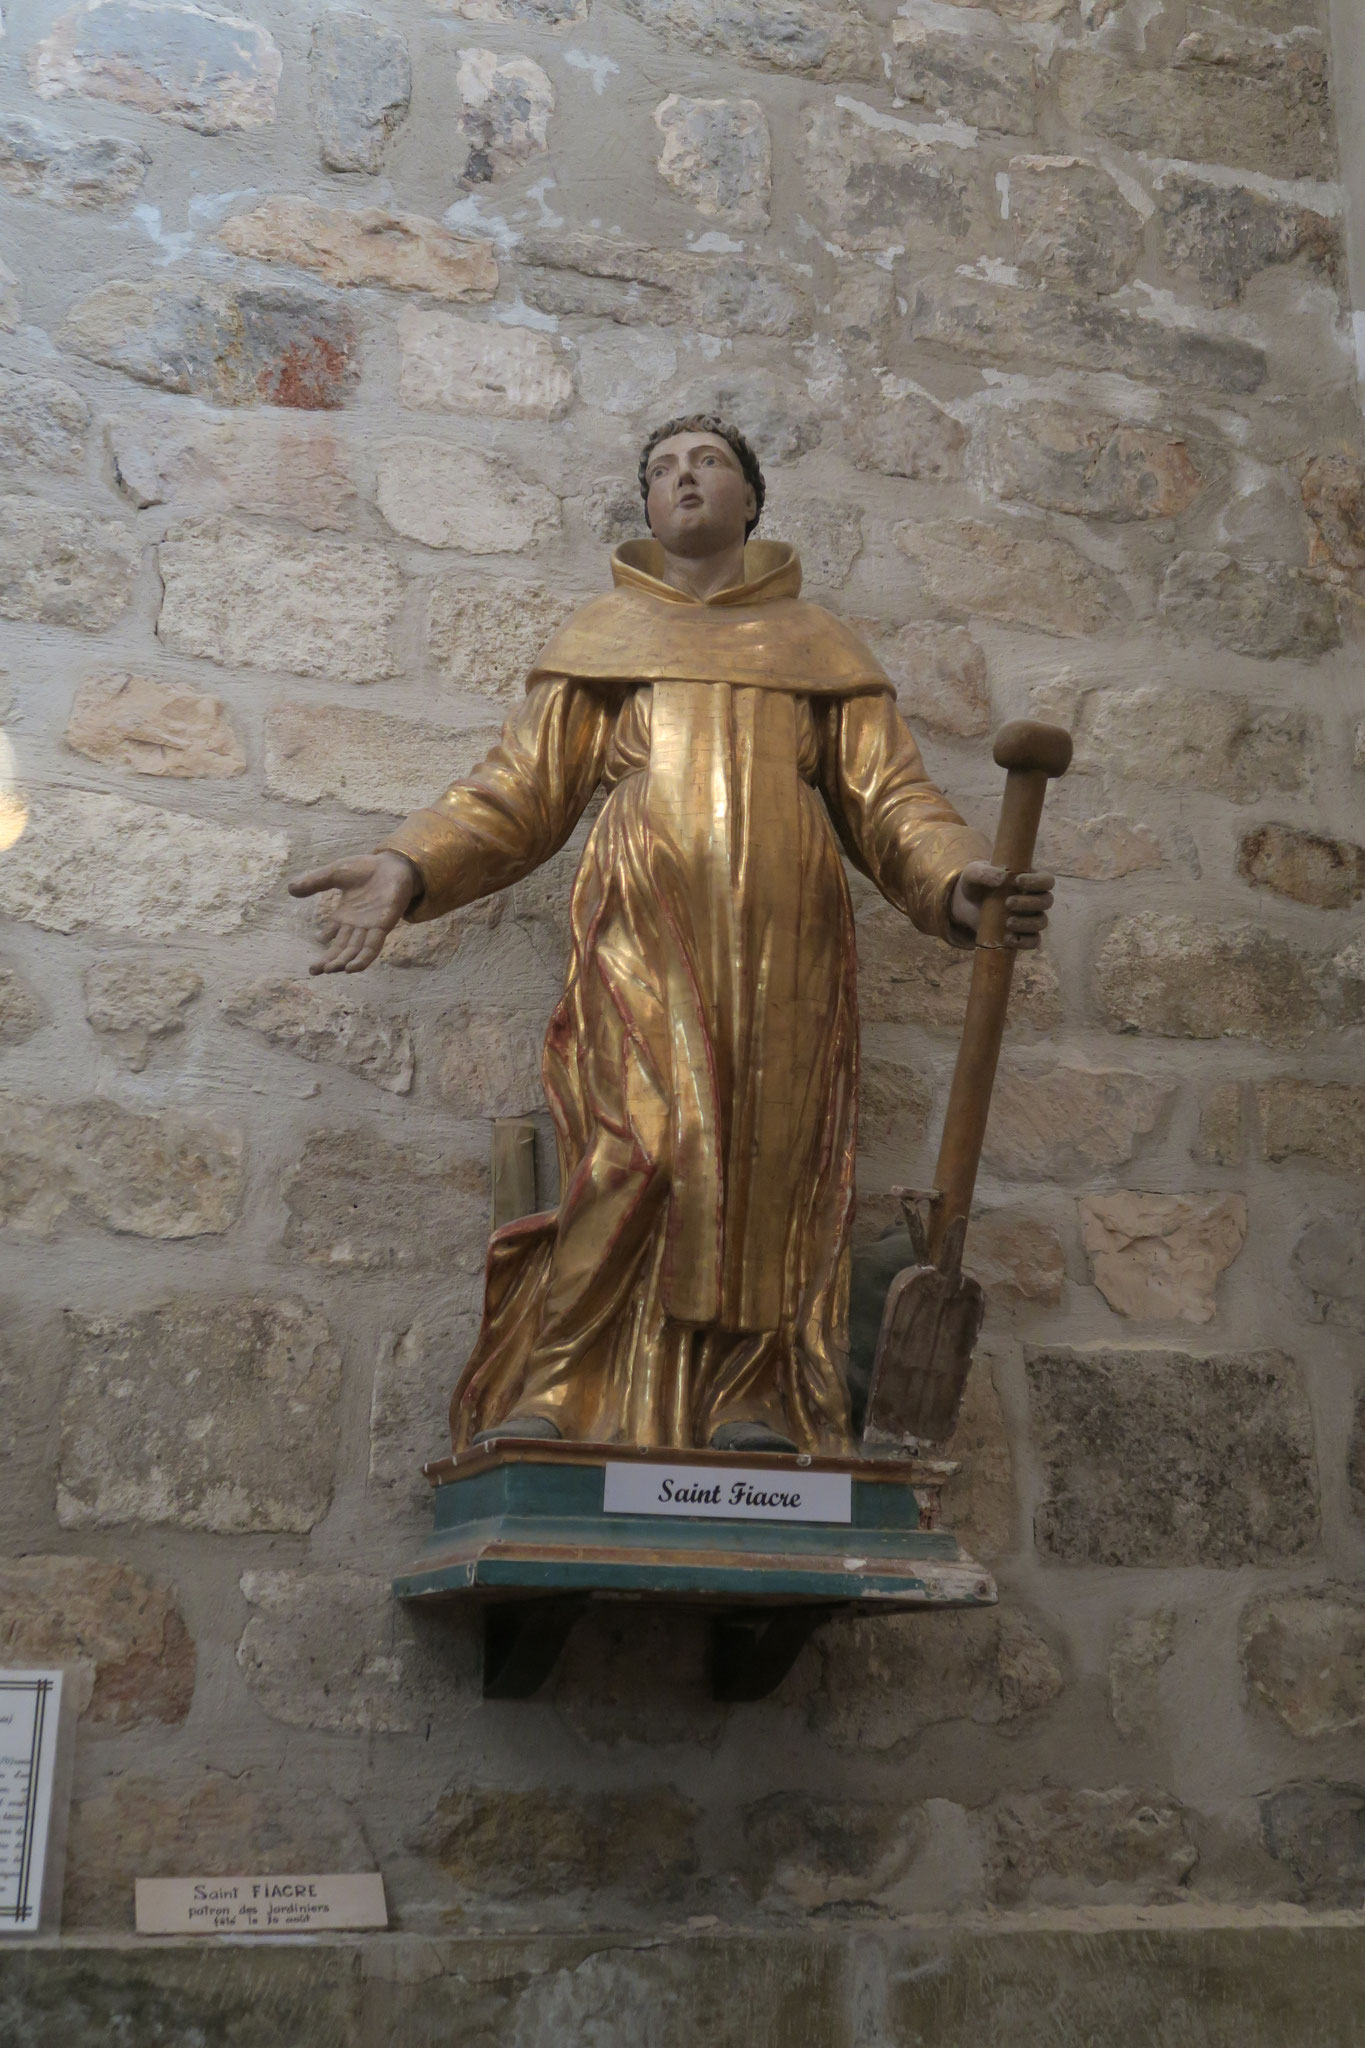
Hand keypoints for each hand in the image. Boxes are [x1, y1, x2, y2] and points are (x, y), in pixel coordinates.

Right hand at [288, 852, 418, 973]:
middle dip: (328, 961)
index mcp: (345, 914)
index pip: (331, 935)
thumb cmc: (366, 868)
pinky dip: (362, 959)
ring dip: (343, 962)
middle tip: (313, 971)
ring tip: (329, 970)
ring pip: (355, 951)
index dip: (323, 944)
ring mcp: (370, 926)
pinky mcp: (383, 925)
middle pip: (341, 948)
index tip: (314, 950)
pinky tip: (351, 969)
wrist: (393, 863)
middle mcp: (357, 924)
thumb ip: (315, 882)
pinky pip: (372, 946)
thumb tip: (290, 889)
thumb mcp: (335, 873)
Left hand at [950, 861, 1054, 949]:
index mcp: (1029, 879)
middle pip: (1046, 901)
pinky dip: (1024, 942)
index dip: (1037, 881)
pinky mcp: (1022, 934)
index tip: (1017, 881)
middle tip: (1008, 903)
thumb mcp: (973, 873)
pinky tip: (1008, 939)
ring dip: (1027, 923)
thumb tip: (1003, 878)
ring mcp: (1029, 918)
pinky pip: (1034, 941)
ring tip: (1007, 922)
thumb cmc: (975, 883)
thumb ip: (985, 872)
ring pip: (1042, 922)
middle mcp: (1034, 898)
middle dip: (1029, 903)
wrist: (964, 905)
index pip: (1046, 880)